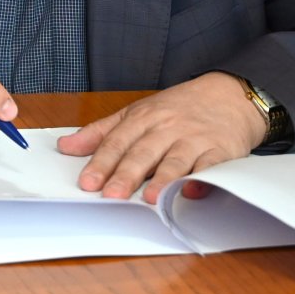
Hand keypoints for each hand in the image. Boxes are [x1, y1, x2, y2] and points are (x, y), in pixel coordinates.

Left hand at [56, 72, 264, 203]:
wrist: (229, 95)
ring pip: (176, 160)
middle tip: (112, 195)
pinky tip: (192, 191)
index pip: (117, 142)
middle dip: (126, 174)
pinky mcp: (221, 150)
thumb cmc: (177, 108)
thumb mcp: (135, 113)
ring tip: (150, 198)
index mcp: (142, 118)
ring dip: (163, 179)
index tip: (87, 182)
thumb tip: (65, 146)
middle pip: (143, 152)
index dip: (101, 162)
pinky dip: (203, 178)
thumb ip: (101, 132)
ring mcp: (195, 138)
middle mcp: (167, 128)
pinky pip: (212, 165)